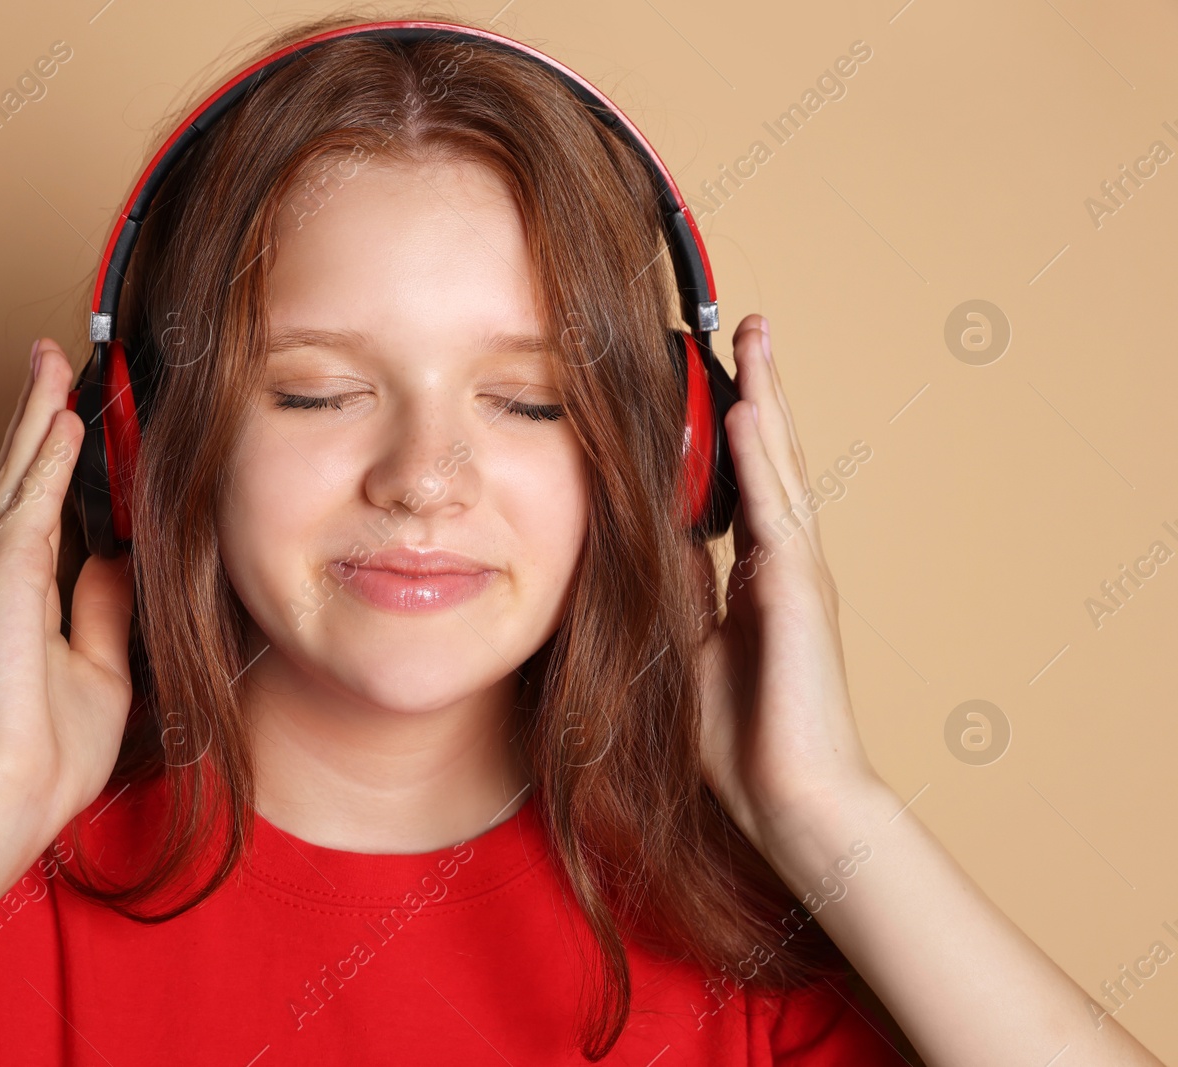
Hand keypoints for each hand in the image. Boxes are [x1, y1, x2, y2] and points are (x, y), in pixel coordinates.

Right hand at [0, 338, 136, 849]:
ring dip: (38, 416)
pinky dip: (47, 453)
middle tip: (52, 366)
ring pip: (19, 474)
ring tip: (53, 365)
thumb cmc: (46, 753)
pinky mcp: (1, 575)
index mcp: (20, 601)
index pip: (42, 513)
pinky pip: (29, 498)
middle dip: (38, 419)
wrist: (5, 795)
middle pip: (22, 479)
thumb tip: (117, 560)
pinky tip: (62, 414)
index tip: (75, 421)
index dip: (56, 464)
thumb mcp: (98, 669)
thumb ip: (104, 609)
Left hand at [691, 315, 879, 853]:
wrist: (788, 801)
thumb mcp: (687, 644)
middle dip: (757, 390)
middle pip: (769, 459)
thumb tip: (651, 537)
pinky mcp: (798, 593)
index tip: (710, 379)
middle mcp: (783, 563)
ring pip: (779, 468)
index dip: (730, 429)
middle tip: (747, 328)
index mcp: (758, 576)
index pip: (742, 483)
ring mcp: (798, 573)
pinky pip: (776, 511)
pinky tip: (751, 412)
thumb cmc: (739, 739)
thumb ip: (677, 588)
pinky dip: (762, 460)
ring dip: (766, 399)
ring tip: (754, 338)